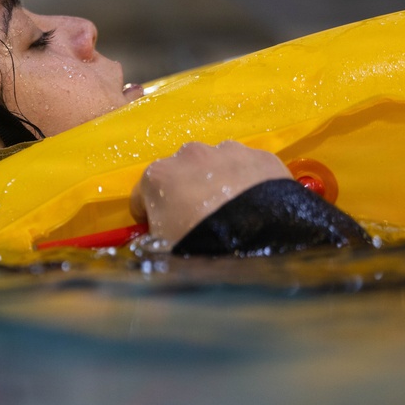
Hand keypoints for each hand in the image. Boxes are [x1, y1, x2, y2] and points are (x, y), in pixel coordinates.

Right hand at [129, 141, 291, 246]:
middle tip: (202, 222)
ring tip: (233, 214)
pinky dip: (249, 183)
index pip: (142, 196)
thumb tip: (155, 245)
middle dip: (186, 193)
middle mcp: (190, 154)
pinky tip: (258, 207)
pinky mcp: (262, 157)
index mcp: (158, 176)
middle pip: (180, 174)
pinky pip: (249, 169)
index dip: (150, 216)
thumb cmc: (201, 247)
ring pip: (216, 165)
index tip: (163, 231)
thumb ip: (153, 242)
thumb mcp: (162, 253)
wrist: (262, 243)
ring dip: (218, 183)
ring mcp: (229, 151)